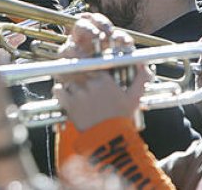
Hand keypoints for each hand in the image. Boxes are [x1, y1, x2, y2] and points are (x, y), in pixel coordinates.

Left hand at [52, 15, 146, 130]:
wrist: (109, 139)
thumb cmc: (122, 118)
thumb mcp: (135, 97)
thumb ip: (141, 78)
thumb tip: (143, 63)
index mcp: (105, 79)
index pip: (91, 63)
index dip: (86, 64)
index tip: (84, 66)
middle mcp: (91, 83)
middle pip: (77, 69)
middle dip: (74, 70)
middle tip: (73, 73)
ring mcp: (79, 93)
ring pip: (68, 81)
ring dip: (69, 85)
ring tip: (74, 93)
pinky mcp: (69, 103)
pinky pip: (58, 90)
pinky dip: (59, 93)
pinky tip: (65, 97)